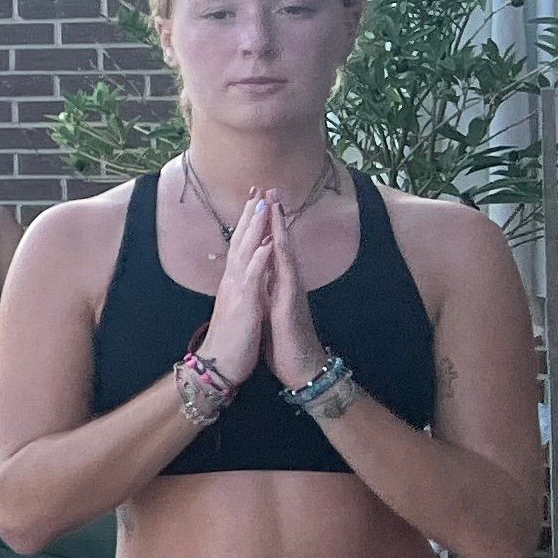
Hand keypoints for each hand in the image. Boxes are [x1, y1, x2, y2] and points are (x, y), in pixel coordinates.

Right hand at [200, 192, 275, 385]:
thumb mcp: (240, 308)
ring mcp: (236, 291)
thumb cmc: (233, 338)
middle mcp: (232, 281)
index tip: (257, 201)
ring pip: (245, 253)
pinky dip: (259, 260)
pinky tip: (267, 245)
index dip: (250, 223)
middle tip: (259, 191)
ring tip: (262, 206)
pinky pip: (252, 278)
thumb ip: (243, 287)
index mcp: (235, 282)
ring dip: (254, 229)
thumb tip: (247, 272)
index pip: (242, 246)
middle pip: (242, 242)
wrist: (221, 364)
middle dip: (251, 216)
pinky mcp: (243, 305)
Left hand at [265, 204, 326, 382]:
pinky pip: (286, 278)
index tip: (256, 201)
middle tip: (269, 188)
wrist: (301, 369)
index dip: (264, 226)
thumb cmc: (285, 341)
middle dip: (274, 217)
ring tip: (275, 204)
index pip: (271, 248)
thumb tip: (261, 274)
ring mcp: (291, 292)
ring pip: (285, 254)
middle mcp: (287, 282)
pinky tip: (277, 243)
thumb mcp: (270, 309)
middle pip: (280, 243)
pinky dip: (280, 259)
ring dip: (280, 229)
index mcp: (277, 283)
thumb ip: (268, 289)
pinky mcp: (290, 305)